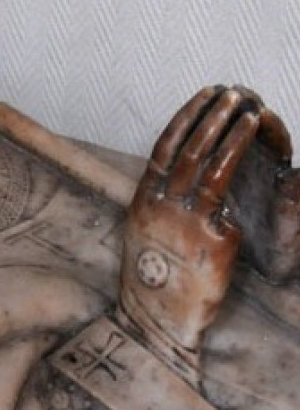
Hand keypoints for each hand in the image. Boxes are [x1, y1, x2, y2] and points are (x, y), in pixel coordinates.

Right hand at [118, 87, 259, 379]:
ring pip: (213, 168)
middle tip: (233, 94)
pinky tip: (265, 169)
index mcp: (145, 198)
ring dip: (233, 137)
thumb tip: (176, 174)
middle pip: (190, 149)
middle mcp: (163, 204)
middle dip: (213, 117)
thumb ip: (160, 198)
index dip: (187, 117)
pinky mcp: (213, 240)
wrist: (157, 314)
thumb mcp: (144, 227)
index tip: (205, 96)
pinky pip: (233, 208)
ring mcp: (188, 221)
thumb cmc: (152, 272)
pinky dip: (246, 190)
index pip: (167, 146)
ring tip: (250, 114)